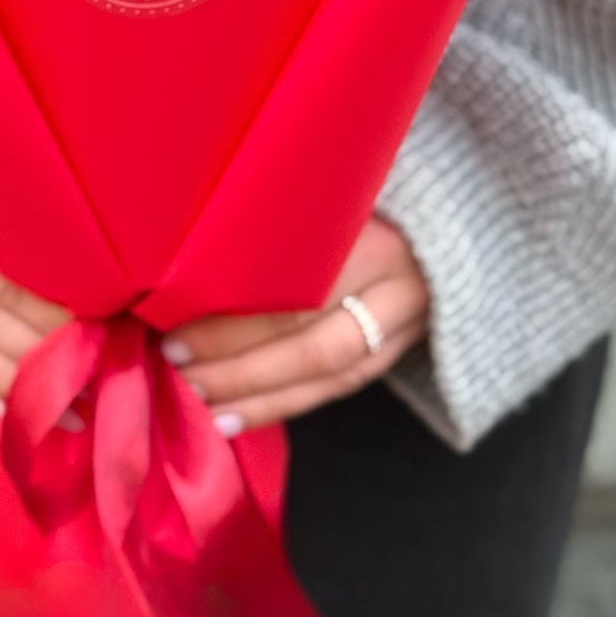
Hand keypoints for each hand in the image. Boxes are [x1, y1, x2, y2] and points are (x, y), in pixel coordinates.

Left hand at [159, 216, 428, 436]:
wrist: (440, 229)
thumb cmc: (364, 202)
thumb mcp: (330, 197)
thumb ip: (281, 217)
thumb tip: (192, 250)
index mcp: (373, 235)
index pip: (296, 286)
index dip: (237, 310)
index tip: (175, 318)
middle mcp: (392, 287)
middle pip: (309, 339)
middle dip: (237, 363)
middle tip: (177, 367)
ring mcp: (400, 327)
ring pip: (324, 376)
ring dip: (255, 396)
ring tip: (198, 407)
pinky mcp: (393, 356)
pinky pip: (334, 390)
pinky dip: (281, 406)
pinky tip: (235, 418)